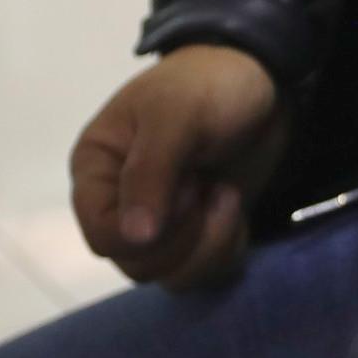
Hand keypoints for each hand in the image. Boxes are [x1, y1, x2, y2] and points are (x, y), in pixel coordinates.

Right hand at [70, 45, 288, 289]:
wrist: (261, 80)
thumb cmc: (207, 86)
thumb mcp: (176, 116)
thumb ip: (150, 173)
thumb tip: (134, 238)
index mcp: (96, 170)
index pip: (101, 236)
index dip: (145, 232)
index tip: (185, 190)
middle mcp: (120, 203)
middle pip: (138, 264)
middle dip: (185, 235)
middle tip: (208, 185)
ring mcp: (160, 223)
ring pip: (171, 276)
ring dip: (210, 243)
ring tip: (224, 194)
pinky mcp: (196, 235)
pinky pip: (203, 274)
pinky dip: (227, 248)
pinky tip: (233, 206)